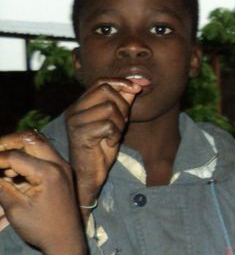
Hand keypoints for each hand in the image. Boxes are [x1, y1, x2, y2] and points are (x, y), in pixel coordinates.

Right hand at [0, 131, 80, 246]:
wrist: (67, 242)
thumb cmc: (40, 228)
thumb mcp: (14, 207)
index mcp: (49, 173)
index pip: (14, 155)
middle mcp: (59, 164)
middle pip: (29, 138)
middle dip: (5, 143)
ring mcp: (63, 166)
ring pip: (37, 142)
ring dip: (16, 147)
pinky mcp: (62, 171)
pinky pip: (42, 153)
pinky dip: (25, 155)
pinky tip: (10, 172)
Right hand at [65, 78, 141, 206]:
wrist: (91, 172)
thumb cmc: (102, 147)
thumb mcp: (116, 120)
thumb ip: (124, 101)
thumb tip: (138, 84)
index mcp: (80, 104)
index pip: (101, 81)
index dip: (121, 82)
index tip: (138, 87)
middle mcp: (74, 110)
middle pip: (106, 91)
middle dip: (123, 105)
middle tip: (122, 122)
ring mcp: (75, 121)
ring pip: (109, 108)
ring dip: (119, 123)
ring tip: (114, 134)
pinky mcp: (80, 134)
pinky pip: (108, 125)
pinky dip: (115, 134)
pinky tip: (109, 143)